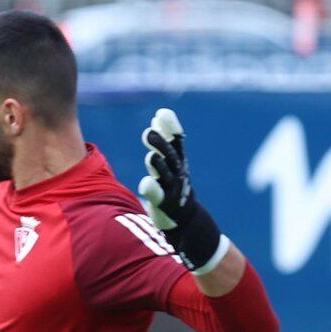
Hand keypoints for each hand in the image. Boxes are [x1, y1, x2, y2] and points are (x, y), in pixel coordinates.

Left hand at [138, 107, 224, 270]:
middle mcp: (176, 172)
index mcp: (178, 161)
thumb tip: (159, 115)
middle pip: (169, 156)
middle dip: (161, 143)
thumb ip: (165, 139)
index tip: (161, 114)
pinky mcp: (163, 203)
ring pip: (165, 174)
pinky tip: (145, 183)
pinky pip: (158, 195)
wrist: (185, 217)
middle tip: (149, 130)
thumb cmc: (174, 183)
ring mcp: (171, 188)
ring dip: (158, 164)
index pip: (176, 141)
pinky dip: (152, 189)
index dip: (170, 127)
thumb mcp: (172, 160)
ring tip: (151, 154)